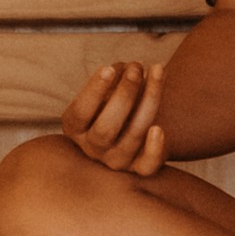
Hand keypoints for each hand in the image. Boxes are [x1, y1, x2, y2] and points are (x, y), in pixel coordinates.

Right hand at [57, 55, 172, 178]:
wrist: (134, 122)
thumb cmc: (115, 97)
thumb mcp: (106, 86)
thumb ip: (112, 78)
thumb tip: (127, 70)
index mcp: (75, 128)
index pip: (80, 112)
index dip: (94, 91)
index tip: (109, 68)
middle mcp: (93, 148)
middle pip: (105, 129)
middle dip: (124, 95)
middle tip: (136, 67)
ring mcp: (116, 160)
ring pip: (133, 137)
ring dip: (149, 100)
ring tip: (158, 70)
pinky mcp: (140, 168)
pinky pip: (148, 166)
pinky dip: (154, 149)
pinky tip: (159, 128)